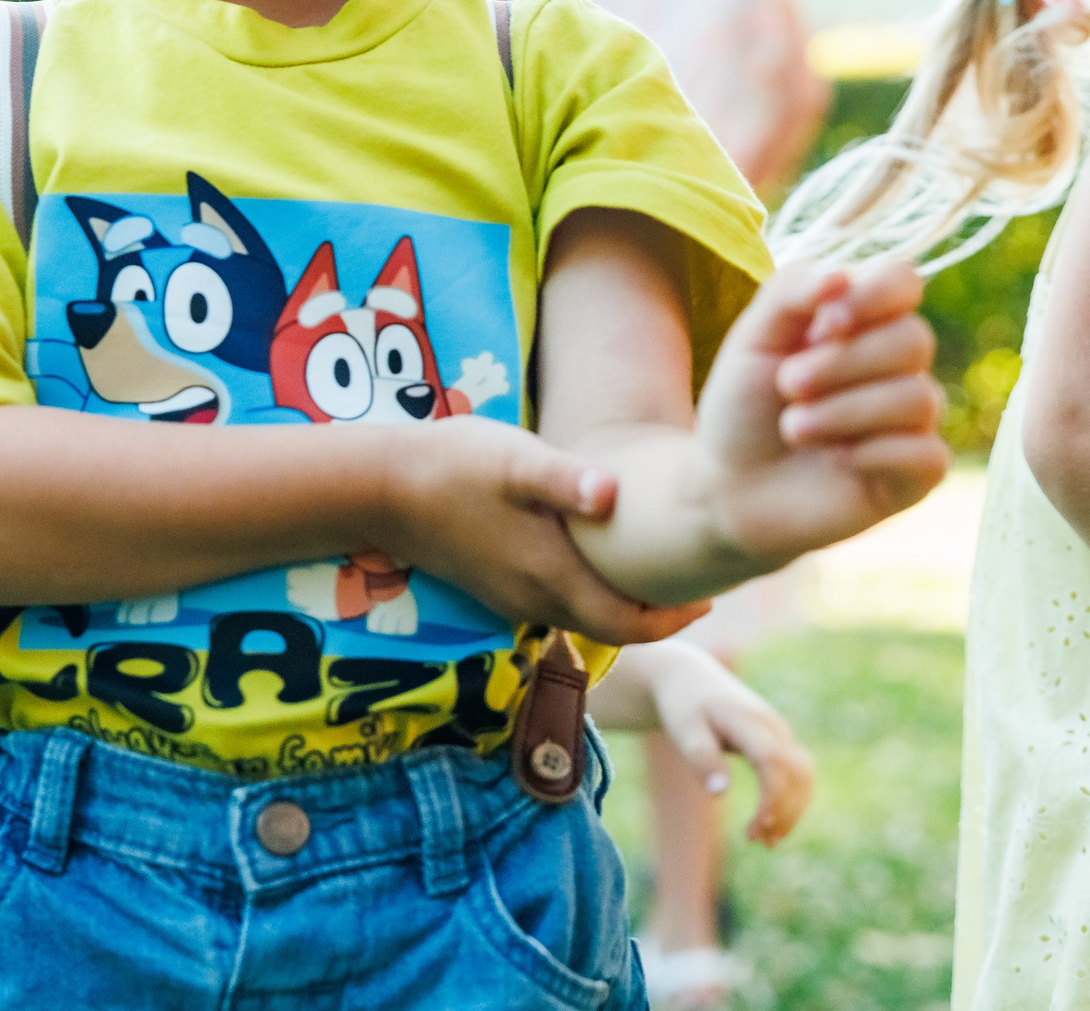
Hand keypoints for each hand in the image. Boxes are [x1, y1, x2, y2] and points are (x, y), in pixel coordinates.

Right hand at [379, 416, 709, 644]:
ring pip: (583, 618)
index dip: (673, 620)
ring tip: (659, 574)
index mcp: (550, 574)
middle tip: (698, 590)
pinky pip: (557, 604)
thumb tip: (613, 494)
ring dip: (625, 607)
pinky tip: (601, 561)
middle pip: (612, 629)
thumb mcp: (515, 461)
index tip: (709, 599)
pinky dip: (592, 595)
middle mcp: (534, 598)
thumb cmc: (455, 465)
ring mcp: (511, 596)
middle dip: (658, 619)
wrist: (380, 489)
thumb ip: (566, 479)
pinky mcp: (494, 584)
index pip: (627, 624)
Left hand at [599, 642, 815, 845]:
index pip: (771, 762)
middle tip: (756, 842)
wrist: (690, 678)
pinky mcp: (778, 740)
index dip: (771, 798)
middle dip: (785, 811)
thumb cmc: (683, 705)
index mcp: (748, 719)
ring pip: (804, 774)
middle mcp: (772, 724)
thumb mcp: (683, 729)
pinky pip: (798, 772)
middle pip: (797, 772)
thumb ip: (701, 758)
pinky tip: (771, 823)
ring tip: (767, 842)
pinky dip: (791, 800)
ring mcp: (779, 731)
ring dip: (793, 809)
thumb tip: (719, 793)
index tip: (754, 830)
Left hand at [693, 257, 947, 567]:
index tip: (821, 325)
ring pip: (917, 398)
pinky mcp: (915, 476)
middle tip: (788, 384)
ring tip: (794, 428)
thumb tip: (841, 276)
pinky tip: (836, 461)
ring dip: (843, 412)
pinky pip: (928, 455)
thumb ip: (792, 292)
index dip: (872, 296)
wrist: (728, 485)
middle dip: (841, 363)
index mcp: (864, 320)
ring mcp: (911, 421)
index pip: (903, 280)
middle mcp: (897, 366)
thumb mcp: (753, 337)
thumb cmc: (745, 406)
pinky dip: (874, 455)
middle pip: (912, 340)